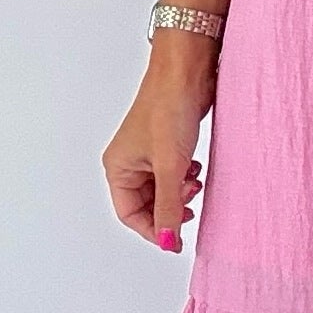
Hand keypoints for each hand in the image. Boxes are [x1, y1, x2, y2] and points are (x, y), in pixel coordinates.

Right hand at [103, 39, 212, 251]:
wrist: (186, 72)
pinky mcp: (166, 144)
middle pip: (146, 204)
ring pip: (162, 189)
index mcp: (117, 168)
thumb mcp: (170, 167)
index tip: (176, 241)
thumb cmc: (169, 108)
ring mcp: (147, 153)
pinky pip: (173, 174)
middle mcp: (128, 162)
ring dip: (179, 193)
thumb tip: (167, 240)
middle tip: (189, 205)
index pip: (130, 214)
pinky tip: (195, 169)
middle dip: (169, 208)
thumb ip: (168, 207)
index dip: (153, 230)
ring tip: (193, 182)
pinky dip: (185, 178)